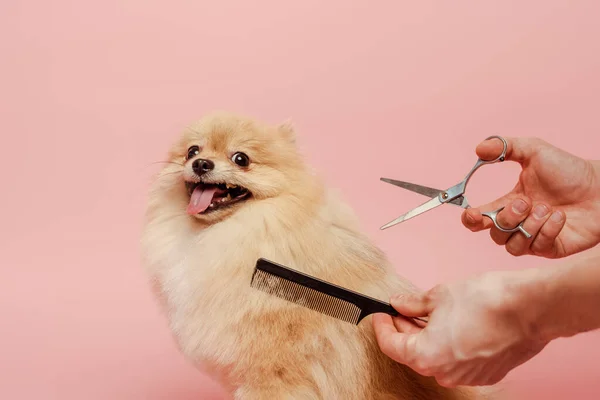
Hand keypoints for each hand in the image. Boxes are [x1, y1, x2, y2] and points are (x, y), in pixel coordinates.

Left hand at [372, 271, 547, 386]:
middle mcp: (444, 373)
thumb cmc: (487, 301)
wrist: (531, 308)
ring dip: (428, 336)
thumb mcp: (439, 295)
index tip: (380, 314)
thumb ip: (412, 304)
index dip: (382, 327)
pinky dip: (449, 343)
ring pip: (436, 356)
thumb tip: (398, 303)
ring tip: (429, 313)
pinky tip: (452, 324)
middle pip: (413, 352)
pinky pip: (457, 360)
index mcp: (426, 356)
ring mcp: (467, 377)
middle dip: (405, 329)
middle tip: (403, 309)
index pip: (391, 345)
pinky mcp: (486, 374)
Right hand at [462, 137, 599, 257]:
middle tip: (526, 202)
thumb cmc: (570, 170)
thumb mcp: (535, 151)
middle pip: (494, 234)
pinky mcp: (551, 249)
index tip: (472, 213)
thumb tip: (478, 148)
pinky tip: (560, 217)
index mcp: (509, 203)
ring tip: (547, 209)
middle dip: (507, 218)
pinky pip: (536, 247)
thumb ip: (504, 146)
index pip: (480, 219)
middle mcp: (518, 224)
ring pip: (512, 245)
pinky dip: (547, 231)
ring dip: (527, 226)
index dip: (471, 220)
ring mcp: (533, 238)